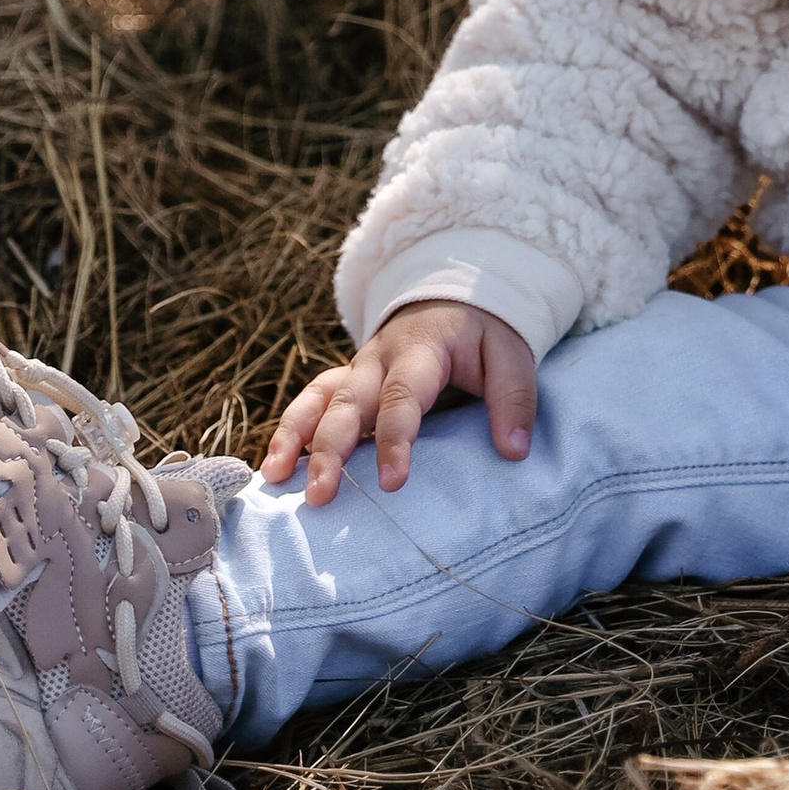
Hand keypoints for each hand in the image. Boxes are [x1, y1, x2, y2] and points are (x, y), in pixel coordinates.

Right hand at [260, 300, 536, 504]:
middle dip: (331, 449)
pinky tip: (273, 467)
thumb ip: (513, 399)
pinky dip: (289, 429)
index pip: (403, 397)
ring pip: (318, 399)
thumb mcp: (511, 353)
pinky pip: (310, 400)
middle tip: (321, 495)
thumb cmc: (484, 333)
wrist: (454, 294)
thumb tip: (515, 450)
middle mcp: (378, 360)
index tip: (392, 482)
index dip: (395, 439)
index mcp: (420, 351)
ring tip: (275, 478)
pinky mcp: (346, 380)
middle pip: (348, 402)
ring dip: (294, 437)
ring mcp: (357, 370)